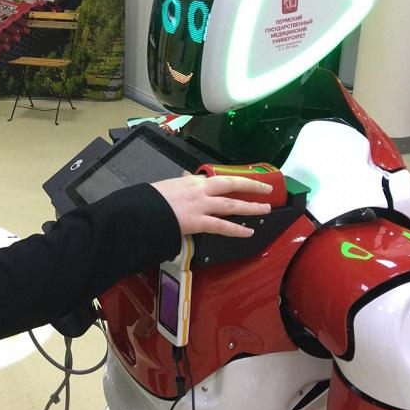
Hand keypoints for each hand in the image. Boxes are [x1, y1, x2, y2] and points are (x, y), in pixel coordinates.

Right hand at [151, 174, 272, 237]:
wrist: (142, 211)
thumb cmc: (151, 198)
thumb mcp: (168, 185)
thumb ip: (181, 182)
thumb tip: (187, 177)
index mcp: (192, 181)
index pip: (219, 178)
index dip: (237, 179)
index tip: (248, 180)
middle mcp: (200, 190)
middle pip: (231, 184)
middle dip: (251, 186)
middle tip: (267, 189)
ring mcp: (201, 206)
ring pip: (232, 205)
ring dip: (250, 207)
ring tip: (266, 209)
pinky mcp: (198, 223)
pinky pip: (221, 226)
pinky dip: (236, 229)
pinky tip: (248, 232)